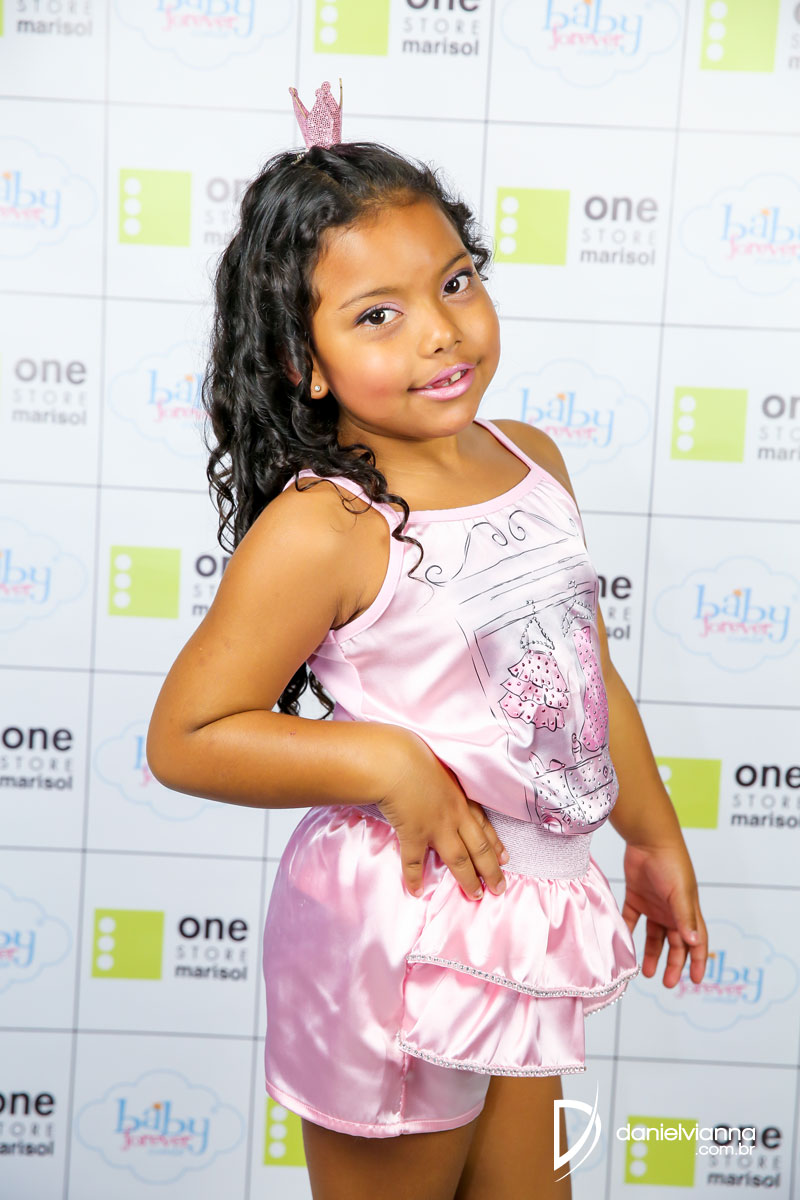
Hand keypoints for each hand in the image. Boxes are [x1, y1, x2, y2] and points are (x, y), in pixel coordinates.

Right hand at [374, 726, 508, 901]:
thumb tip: (435, 785)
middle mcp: (454, 815)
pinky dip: (414, 878)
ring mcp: (436, 827)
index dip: (495, 843)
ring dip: (468, 879)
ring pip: (458, 859)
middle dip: (491, 869)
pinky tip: (416, 891)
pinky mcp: (414, 835)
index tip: (505, 858)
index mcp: (460, 797)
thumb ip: (440, 780)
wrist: (397, 762)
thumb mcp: (437, 765)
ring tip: (476, 896)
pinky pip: (415, 862)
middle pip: (478, 847)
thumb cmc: (415, 754)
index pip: (483, 825)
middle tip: (500, 888)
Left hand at [621, 840, 707, 987]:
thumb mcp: (679, 893)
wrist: (648, 838)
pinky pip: (632, 919)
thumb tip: (694, 942)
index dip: (698, 961)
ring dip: (651, 953)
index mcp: (688, 910)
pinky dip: (628, 932)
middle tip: (665, 982)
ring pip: (654, 935)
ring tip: (646, 972)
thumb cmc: (670, 863)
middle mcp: (672, 910)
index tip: (695, 981)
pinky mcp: (636, 896)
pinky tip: (623, 946)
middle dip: (673, 963)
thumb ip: (684, 918)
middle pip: (675, 943)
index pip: (697, 941)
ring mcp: (654, 904)